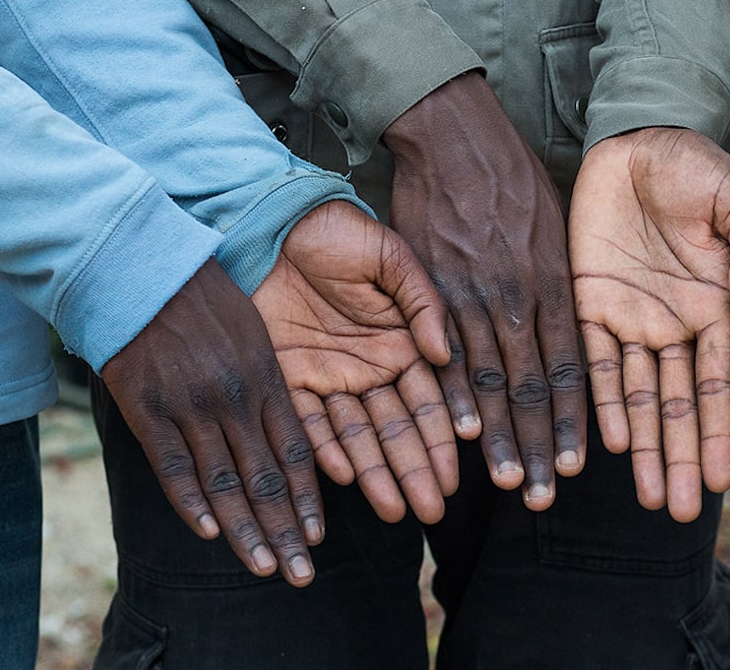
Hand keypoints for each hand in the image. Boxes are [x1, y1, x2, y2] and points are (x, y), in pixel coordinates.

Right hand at [101, 260, 322, 586]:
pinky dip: (192, 502)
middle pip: (268, 478)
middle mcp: (236, 397)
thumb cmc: (201, 297)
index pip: (297, 451)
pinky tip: (210, 532)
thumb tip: (285, 431)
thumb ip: (270, 381)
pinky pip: (174, 465)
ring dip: (247, 530)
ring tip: (266, 567)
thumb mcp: (254, 331)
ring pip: (225, 481)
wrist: (140, 266)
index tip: (317, 536)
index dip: (308, 499)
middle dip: (286, 531)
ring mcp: (192, 405)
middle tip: (302, 574)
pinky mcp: (148, 408)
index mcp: (268, 377)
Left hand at [252, 201, 451, 523]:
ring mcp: (328, 376)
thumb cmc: (340, 231)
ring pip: (356, 436)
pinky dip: (324, 449)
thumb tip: (446, 354)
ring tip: (394, 510)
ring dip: (375, 474)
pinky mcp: (286, 377)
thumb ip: (423, 302)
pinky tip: (344, 476)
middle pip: (396, 429)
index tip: (455, 475)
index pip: (429, 401)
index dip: (442, 439)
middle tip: (430, 510)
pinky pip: (307, 422)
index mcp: (403, 342)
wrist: (273, 219)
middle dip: (414, 471)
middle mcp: (369, 368)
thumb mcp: (393, 258)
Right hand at [384, 72, 584, 508]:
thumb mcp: (558, 228)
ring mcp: (475, 291)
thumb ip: (565, 285)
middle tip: (543, 495)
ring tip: (506, 480)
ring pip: (493, 378)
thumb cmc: (514, 180)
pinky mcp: (433, 283)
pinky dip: (456, 393)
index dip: (573, 419)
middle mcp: (521, 294)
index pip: (570, 366)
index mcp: (558, 281)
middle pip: (534, 385)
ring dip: (500, 435)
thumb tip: (579, 336)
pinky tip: (461, 431)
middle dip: (539, 444)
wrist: (456, 134)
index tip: (576, 465)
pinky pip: (447, 350)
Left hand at [570, 128, 729, 521]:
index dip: (719, 434)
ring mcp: (628, 318)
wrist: (638, 140)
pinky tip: (609, 444)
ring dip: (644, 448)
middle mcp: (671, 326)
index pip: (718, 386)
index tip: (725, 481)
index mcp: (713, 309)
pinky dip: (601, 401)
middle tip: (682, 514)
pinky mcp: (586, 301)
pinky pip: (590, 361)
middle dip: (681, 460)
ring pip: (636, 397)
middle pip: (677, 406)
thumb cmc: (697, 169)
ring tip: (651, 499)